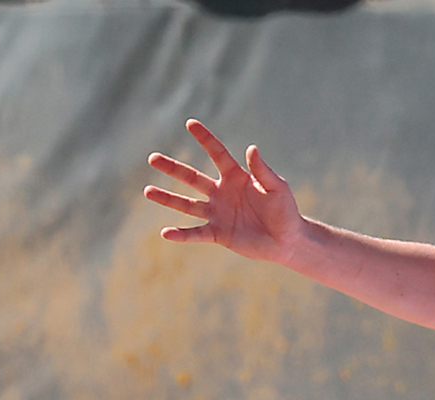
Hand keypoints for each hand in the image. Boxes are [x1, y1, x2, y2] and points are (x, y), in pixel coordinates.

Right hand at [144, 119, 306, 262]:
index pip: (217, 154)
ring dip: (167, 198)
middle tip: (152, 158)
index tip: (190, 123)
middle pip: (192, 177)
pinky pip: (196, 233)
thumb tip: (251, 148)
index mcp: (236, 177)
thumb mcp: (277, 187)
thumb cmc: (285, 211)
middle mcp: (221, 192)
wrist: (287, 240)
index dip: (205, 139)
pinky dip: (182, 234)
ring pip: (187, 204)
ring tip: (147, 191)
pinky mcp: (218, 234)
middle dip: (172, 168)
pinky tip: (165, 233)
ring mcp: (217, 213)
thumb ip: (263, 170)